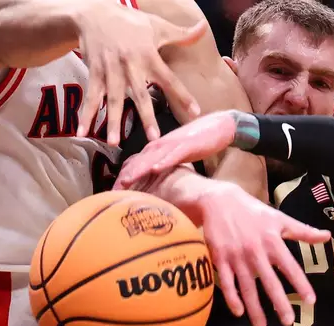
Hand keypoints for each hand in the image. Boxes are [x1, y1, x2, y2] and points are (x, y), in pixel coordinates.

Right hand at [76, 2, 204, 145]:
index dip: (182, 95)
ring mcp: (110, 71)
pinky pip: (90, 97)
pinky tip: (81, 132)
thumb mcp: (156, 25)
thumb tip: (203, 28)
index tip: (195, 112)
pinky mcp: (94, 73)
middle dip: (146, 116)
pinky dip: (85, 114)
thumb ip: (180, 33)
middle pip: (140, 95)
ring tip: (115, 142)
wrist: (94, 13)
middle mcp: (130, 65)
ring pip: (113, 99)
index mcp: (149, 56)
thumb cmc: (129, 22)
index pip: (169, 79)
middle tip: (154, 138)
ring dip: (112, 121)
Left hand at [115, 111, 235, 187]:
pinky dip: (164, 161)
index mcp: (157, 147)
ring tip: (127, 181)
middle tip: (113, 190)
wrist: (219, 125)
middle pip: (139, 161)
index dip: (125, 176)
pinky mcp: (187, 144)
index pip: (136, 163)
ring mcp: (173, 144)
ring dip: (139, 169)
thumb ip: (164, 163)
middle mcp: (161, 144)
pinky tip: (155, 168)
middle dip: (126, 176)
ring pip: (152, 157)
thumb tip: (155, 177)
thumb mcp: (176, 154)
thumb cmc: (198, 141)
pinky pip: (173, 154)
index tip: (114, 191)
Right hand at [195, 183, 329, 325]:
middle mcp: (256, 251)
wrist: (218, 201)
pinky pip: (227, 283)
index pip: (290, 267)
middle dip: (279, 303)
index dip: (301, 284)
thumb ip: (302, 231)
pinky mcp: (220, 259)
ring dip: (255, 308)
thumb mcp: (278, 218)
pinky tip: (238, 312)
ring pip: (247, 287)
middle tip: (288, 322)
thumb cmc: (251, 211)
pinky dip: (232, 298)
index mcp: (272, 241)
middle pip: (269, 282)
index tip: (310, 301)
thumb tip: (327, 236)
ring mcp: (236, 257)